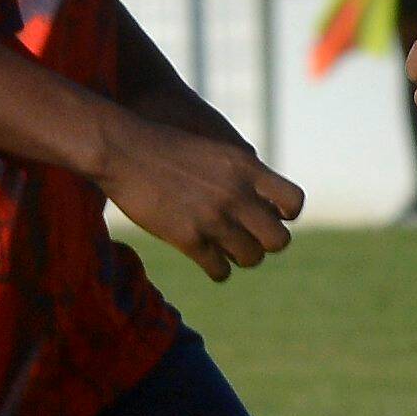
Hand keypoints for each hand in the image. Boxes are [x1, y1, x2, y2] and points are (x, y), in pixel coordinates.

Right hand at [100, 117, 304, 280]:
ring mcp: (212, 218)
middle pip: (278, 240)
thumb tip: (263, 197)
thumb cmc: (166, 145)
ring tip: (228, 250)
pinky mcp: (187, 238)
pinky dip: (217, 270)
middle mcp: (236, 195)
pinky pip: (219, 270)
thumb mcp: (214, 150)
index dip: (286, 214)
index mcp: (246, 168)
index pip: (293, 202)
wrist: (122, 149)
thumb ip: (241, 172)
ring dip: (241, 257)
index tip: (271, 215)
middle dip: (266, 243)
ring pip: (251, 258)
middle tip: (250, 238)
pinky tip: (209, 262)